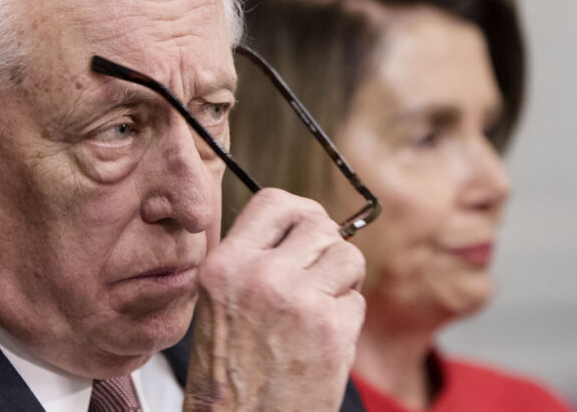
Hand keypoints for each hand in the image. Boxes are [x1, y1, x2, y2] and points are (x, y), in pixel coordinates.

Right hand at [184, 188, 365, 411]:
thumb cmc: (228, 374)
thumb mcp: (218, 302)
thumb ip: (252, 260)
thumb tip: (299, 227)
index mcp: (225, 265)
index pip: (274, 201)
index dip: (299, 212)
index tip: (307, 227)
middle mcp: (260, 275)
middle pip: (319, 225)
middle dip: (326, 247)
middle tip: (317, 275)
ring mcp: (298, 301)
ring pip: (348, 258)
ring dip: (342, 282)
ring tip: (319, 309)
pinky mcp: (331, 331)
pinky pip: (357, 302)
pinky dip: (346, 320)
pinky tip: (321, 342)